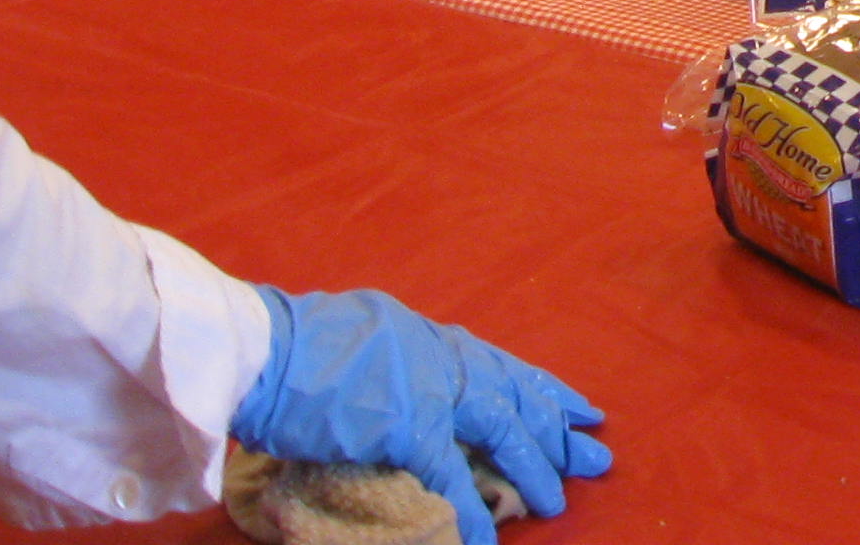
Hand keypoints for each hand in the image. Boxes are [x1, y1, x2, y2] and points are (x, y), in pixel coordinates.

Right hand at [229, 289, 608, 544]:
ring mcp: (430, 388)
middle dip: (560, 429)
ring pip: (502, 429)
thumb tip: (416, 387)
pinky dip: (474, 508)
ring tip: (556, 502)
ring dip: (533, 467)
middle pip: (518, 395)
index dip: (546, 389)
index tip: (582, 409)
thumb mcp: (368, 336)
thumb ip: (404, 361)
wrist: (261, 348)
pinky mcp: (407, 425)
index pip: (504, 366)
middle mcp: (444, 356)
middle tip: (598, 457)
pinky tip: (491, 537)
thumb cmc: (297, 347)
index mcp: (433, 338)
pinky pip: (453, 475)